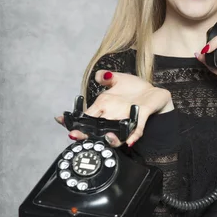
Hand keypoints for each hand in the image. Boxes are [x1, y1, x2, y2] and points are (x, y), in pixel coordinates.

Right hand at [54, 70, 173, 146]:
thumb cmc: (136, 89)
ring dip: (110, 139)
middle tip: (75, 134)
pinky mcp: (141, 118)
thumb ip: (107, 77)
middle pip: (96, 130)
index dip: (73, 120)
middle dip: (85, 134)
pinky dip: (133, 136)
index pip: (86, 117)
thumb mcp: (119, 79)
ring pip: (116, 135)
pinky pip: (136, 130)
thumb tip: (98, 76)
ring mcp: (127, 119)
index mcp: (104, 107)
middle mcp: (113, 116)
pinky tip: (129, 140)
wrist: (155, 92)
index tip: (61, 119)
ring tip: (106, 137)